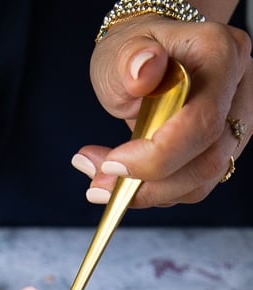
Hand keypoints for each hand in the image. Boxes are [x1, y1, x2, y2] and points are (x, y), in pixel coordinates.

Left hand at [72, 15, 251, 207]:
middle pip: (207, 160)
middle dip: (147, 183)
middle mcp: (238, 91)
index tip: (113, 163)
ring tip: (101, 180)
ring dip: (146, 193)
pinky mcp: (221, 150)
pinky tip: (123, 180)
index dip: (158, 155)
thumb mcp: (120, 49)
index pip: (203, 121)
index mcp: (221, 55)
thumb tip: (144, 70)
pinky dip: (153, 192)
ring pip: (200, 181)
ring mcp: (234, 123)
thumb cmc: (136, 52)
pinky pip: (191, 187)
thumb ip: (130, 60)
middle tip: (98, 182)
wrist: (149, 59)